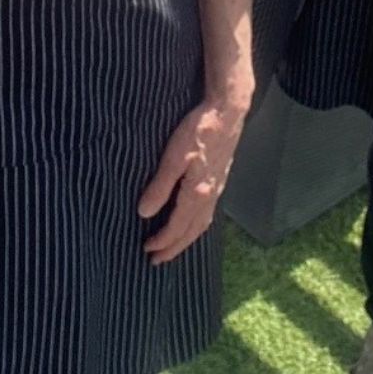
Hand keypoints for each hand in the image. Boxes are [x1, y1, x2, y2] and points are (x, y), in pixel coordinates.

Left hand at [138, 96, 245, 262]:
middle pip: (192, 232)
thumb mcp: (174, 156)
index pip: (177, 226)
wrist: (228, 112)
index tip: (147, 250)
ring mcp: (218, 190)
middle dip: (174, 248)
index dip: (162, 241)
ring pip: (202, 224)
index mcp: (197, 193)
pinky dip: (196, 227)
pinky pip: (207, 214)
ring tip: (172, 247)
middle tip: (157, 260)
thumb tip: (144, 213)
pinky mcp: (220, 181)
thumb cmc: (199, 130)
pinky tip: (190, 223)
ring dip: (186, 239)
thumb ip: (160, 185)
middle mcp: (210, 197)